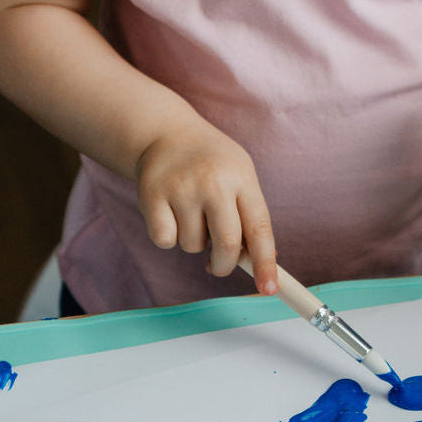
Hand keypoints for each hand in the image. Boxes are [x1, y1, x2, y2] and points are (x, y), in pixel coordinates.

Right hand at [135, 118, 277, 293]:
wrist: (166, 133)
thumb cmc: (211, 163)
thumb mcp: (239, 176)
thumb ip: (250, 216)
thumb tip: (260, 263)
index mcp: (242, 178)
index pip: (260, 228)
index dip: (266, 263)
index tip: (269, 288)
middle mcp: (213, 182)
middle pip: (227, 244)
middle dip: (224, 265)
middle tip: (217, 265)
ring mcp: (182, 188)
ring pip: (193, 246)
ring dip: (193, 243)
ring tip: (190, 214)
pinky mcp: (152, 195)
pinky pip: (165, 240)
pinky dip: (168, 236)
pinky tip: (170, 214)